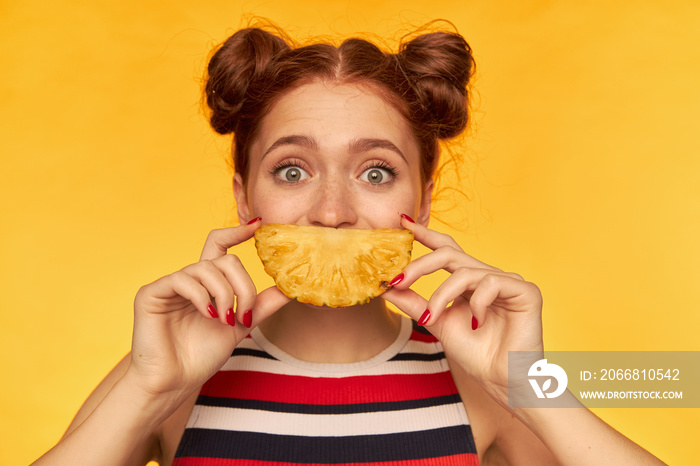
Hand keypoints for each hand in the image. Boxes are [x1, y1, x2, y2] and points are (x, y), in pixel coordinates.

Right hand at [128, 219, 289, 400]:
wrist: (175, 383)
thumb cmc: (202, 356)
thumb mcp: (241, 327)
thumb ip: (261, 306)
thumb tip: (290, 289)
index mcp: (208, 284)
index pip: (221, 247)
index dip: (237, 232)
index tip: (257, 225)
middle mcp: (189, 279)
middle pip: (224, 260)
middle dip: (243, 285)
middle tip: (246, 313)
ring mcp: (169, 285)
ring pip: (207, 269)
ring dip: (225, 294)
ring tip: (226, 319)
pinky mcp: (151, 293)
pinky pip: (183, 279)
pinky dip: (202, 296)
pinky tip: (208, 315)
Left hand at [383, 218, 542, 404]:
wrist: (501, 381)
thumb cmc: (475, 353)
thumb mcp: (435, 322)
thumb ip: (413, 302)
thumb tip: (384, 287)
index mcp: (468, 280)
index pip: (445, 249)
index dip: (424, 234)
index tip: (401, 221)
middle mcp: (487, 276)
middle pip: (449, 252)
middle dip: (419, 265)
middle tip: (396, 280)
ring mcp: (507, 281)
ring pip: (464, 272)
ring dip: (440, 296)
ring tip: (430, 319)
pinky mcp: (525, 290)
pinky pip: (491, 283)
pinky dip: (476, 303)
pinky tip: (477, 323)